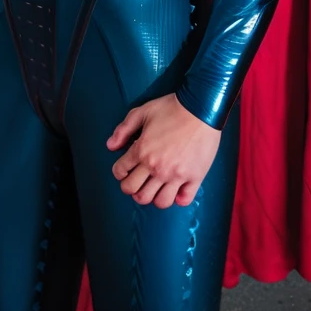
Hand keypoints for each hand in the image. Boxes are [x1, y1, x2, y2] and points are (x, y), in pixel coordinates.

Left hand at [106, 92, 220, 208]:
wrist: (200, 108)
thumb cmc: (170, 108)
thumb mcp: (142, 112)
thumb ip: (123, 129)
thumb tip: (110, 146)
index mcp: (142, 151)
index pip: (121, 172)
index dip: (118, 172)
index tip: (124, 169)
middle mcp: (157, 167)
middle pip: (136, 193)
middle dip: (131, 189)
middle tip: (135, 181)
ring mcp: (176, 175)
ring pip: (159, 202)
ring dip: (154, 197)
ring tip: (154, 188)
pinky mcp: (195, 178)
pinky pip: (184, 200)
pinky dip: (178, 199)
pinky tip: (176, 190)